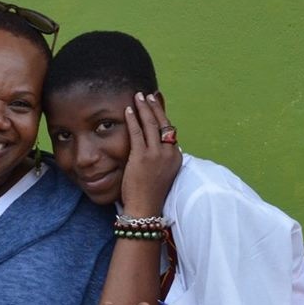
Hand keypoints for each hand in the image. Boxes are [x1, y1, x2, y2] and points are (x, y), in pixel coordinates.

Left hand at [120, 92, 181, 216]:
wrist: (145, 208)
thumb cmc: (150, 193)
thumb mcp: (161, 173)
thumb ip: (160, 158)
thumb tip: (153, 148)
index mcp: (176, 157)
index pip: (170, 131)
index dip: (162, 116)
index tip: (156, 105)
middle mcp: (169, 153)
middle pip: (163, 123)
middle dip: (154, 107)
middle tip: (147, 96)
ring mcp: (156, 154)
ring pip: (150, 124)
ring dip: (143, 108)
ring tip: (137, 97)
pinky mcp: (142, 156)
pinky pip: (137, 132)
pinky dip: (132, 119)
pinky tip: (127, 110)